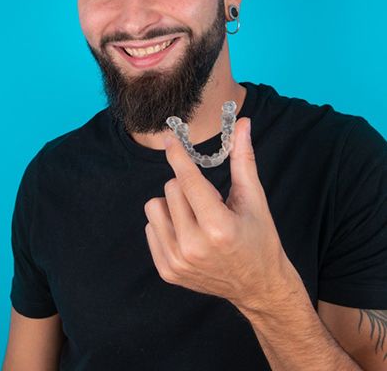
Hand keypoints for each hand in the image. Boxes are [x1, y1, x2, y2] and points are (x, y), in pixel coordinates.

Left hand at [144, 117, 296, 313]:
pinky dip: (166, 223)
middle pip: (170, 188)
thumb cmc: (259, 238)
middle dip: (187, 186)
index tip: (170, 139)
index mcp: (218, 227)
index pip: (188, 181)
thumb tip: (242, 123)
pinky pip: (150, 228)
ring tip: (196, 217)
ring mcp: (177, 262)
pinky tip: (188, 233)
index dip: (178, 156)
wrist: (259, 286)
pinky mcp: (167, 271)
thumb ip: (243, 159)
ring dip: (173, 204)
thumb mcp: (254, 199)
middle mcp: (193, 247)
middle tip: (209, 203)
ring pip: (154, 207)